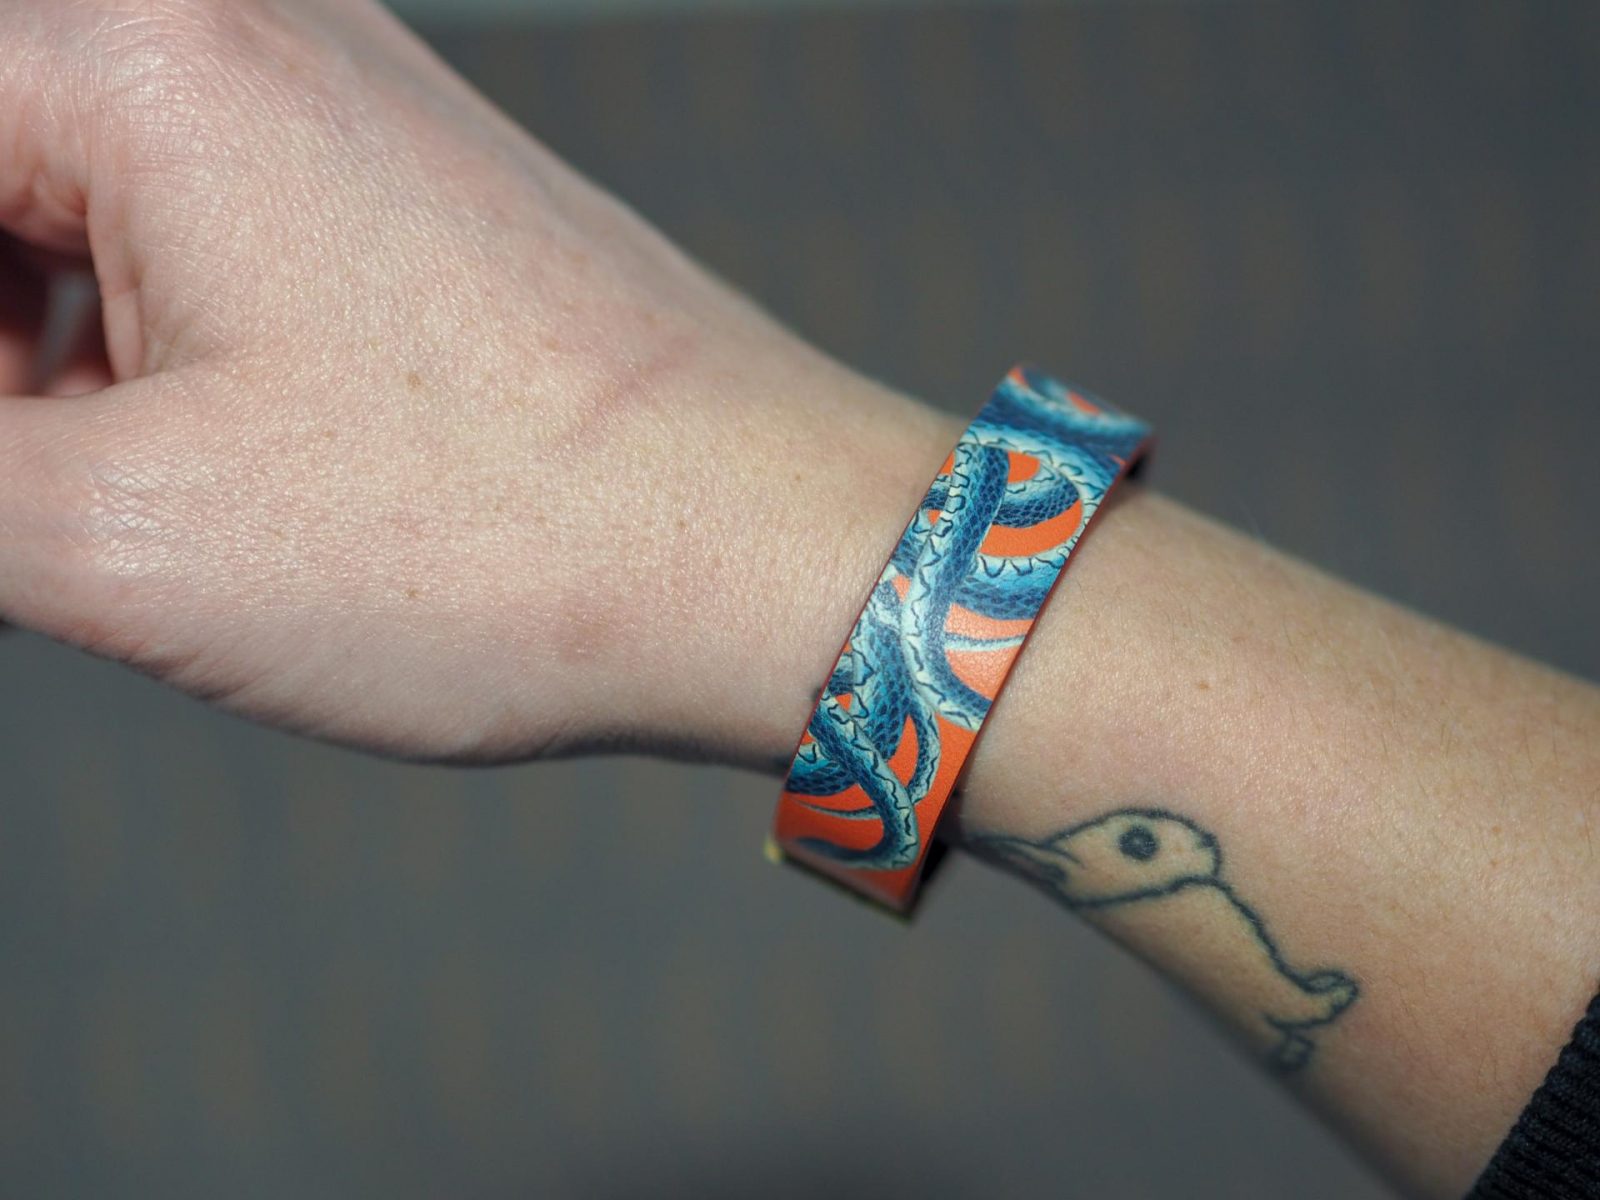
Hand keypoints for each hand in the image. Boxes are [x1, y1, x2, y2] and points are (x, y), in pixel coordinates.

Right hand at [0, 0, 953, 762]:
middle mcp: (261, 42)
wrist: (770, 554)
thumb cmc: (522, 540)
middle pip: (2, 159)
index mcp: (153, 63)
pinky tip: (204, 466)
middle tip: (42, 489)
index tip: (16, 466)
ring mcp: (358, 115)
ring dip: (49, 352)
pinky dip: (157, 343)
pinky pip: (208, 234)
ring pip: (92, 204)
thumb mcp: (123, 536)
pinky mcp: (418, 199)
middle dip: (3, 354)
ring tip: (116, 497)